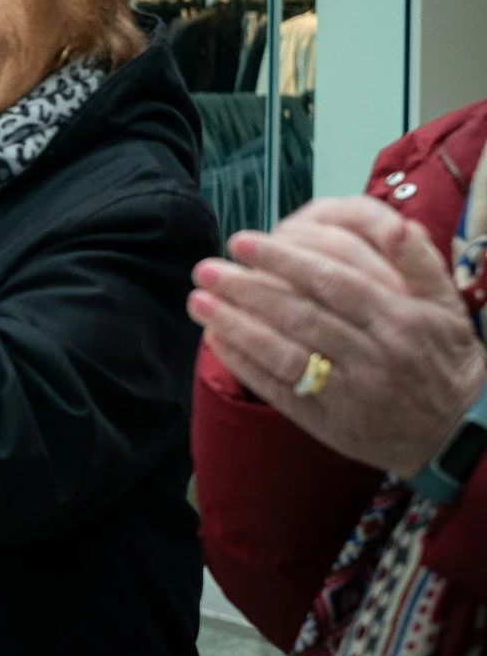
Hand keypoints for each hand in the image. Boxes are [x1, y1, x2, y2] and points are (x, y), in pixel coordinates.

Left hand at [190, 196, 486, 473]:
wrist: (458, 434)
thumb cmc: (445, 359)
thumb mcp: (447, 307)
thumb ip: (419, 262)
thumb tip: (397, 222)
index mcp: (400, 319)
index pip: (330, 281)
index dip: (281, 260)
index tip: (241, 242)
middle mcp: (374, 354)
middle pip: (299, 315)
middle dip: (246, 289)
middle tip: (205, 268)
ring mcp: (351, 392)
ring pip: (284, 353)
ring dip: (235, 325)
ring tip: (198, 301)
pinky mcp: (331, 421)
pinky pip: (280, 390)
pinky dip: (245, 365)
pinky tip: (216, 341)